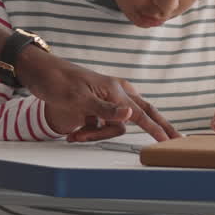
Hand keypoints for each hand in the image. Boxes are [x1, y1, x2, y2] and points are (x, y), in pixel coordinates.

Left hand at [19, 48, 180, 142]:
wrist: (39, 74)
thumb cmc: (58, 82)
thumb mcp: (79, 98)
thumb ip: (105, 108)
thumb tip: (130, 114)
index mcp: (115, 90)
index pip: (141, 113)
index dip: (156, 129)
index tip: (170, 140)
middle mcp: (115, 94)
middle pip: (142, 113)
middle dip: (156, 127)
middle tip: (174, 138)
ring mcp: (106, 101)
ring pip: (115, 126)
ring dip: (97, 135)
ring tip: (76, 136)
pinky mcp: (95, 107)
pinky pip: (101, 126)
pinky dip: (90, 133)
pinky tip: (74, 134)